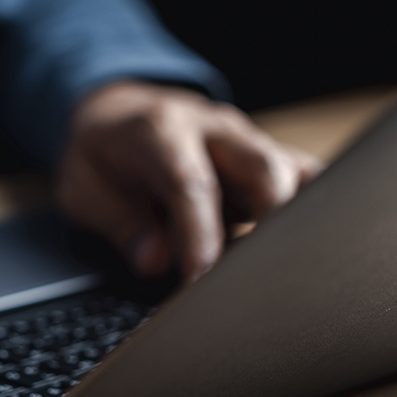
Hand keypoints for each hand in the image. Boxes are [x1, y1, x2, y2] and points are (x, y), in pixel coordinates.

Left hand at [55, 81, 321, 282]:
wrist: (117, 115)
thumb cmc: (101, 155)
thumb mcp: (83, 188)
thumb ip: (118, 223)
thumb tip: (155, 261)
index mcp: (158, 130)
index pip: (190, 182)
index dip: (200, 234)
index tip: (202, 279)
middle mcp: (212, 128)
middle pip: (263, 168)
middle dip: (269, 225)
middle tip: (253, 280)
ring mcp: (247, 139)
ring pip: (295, 173)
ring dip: (295, 223)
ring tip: (280, 272)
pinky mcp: (270, 155)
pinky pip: (308, 178)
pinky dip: (313, 212)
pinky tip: (304, 250)